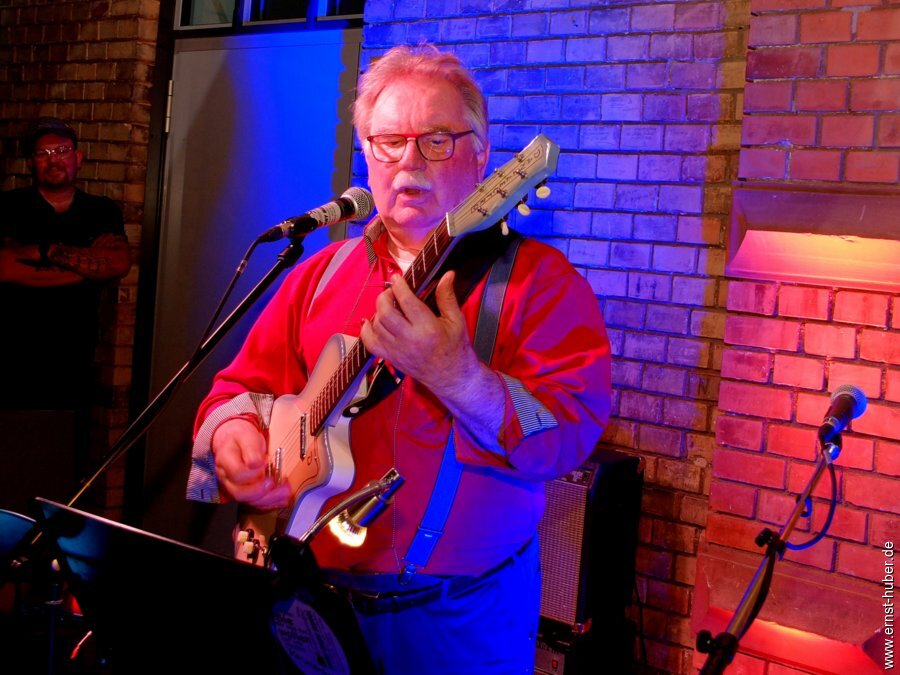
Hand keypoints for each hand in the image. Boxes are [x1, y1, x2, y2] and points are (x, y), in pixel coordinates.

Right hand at [211, 418, 290, 508]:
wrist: (235, 440)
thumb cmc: (241, 438)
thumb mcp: (247, 436)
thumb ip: (251, 449)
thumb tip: (256, 463)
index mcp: (226, 461)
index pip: (237, 474)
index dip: (252, 473)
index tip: (265, 464)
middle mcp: (227, 477)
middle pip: (240, 493)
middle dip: (261, 492)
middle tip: (275, 483)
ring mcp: (234, 487)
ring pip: (248, 500)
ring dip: (269, 499)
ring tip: (285, 492)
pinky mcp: (244, 492)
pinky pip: (255, 502)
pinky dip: (270, 502)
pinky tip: (282, 499)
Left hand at [360, 271, 480, 396]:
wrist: (451, 378)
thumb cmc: (456, 349)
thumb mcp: (457, 321)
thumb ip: (447, 297)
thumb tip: (447, 274)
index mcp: (427, 328)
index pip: (406, 301)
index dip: (399, 285)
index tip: (397, 277)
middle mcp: (409, 339)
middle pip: (385, 312)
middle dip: (385, 297)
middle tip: (392, 291)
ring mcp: (397, 350)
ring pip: (376, 325)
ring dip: (378, 311)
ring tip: (388, 305)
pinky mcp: (391, 358)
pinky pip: (370, 344)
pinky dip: (366, 330)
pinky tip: (370, 321)